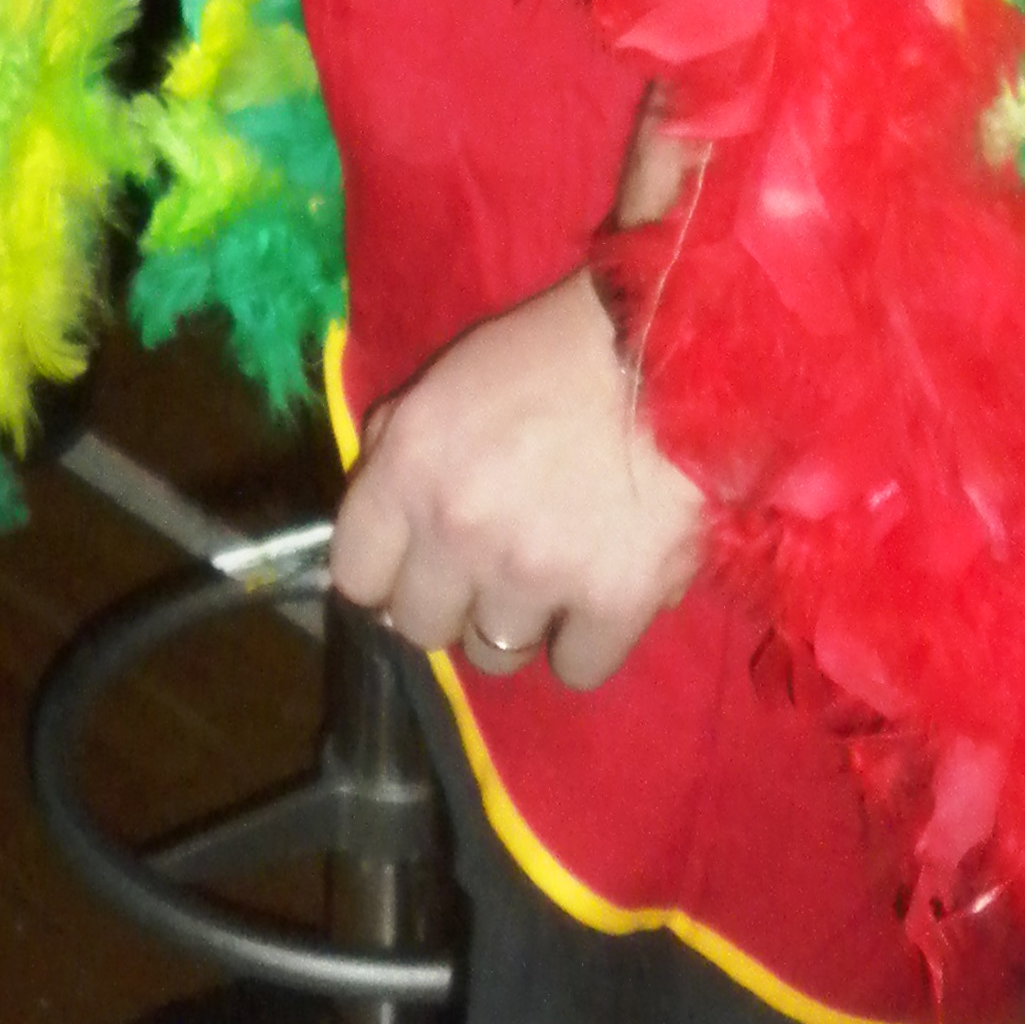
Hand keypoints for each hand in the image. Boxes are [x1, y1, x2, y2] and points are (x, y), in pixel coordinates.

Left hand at [327, 272, 706, 692]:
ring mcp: (534, 576)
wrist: (670, 354)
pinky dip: (587, 641)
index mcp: (410, 468)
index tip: (413, 565)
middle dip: (449, 602)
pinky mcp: (611, 606)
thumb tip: (380, 526)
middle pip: (419, 628)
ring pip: (494, 655)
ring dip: (519, 621)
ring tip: (553, 572)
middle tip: (488, 568)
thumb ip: (398, 447)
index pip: (354, 576)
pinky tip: (601, 592)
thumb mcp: (448, 380)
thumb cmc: (552, 355)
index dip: (385, 574)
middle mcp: (459, 531)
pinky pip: (574, 669)